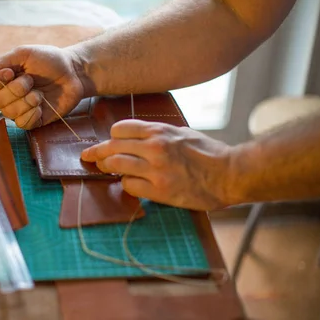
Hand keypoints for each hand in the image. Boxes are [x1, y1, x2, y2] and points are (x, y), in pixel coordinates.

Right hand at [0, 45, 88, 129]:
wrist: (74, 72)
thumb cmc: (48, 60)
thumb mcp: (24, 54)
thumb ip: (0, 62)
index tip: (8, 72)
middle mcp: (4, 96)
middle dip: (15, 89)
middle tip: (30, 80)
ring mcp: (18, 110)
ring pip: (9, 113)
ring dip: (27, 100)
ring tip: (39, 91)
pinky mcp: (32, 121)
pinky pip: (22, 124)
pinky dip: (33, 113)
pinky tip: (42, 104)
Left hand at [80, 119, 234, 210]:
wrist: (229, 174)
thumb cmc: (207, 152)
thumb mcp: (181, 132)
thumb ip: (156, 134)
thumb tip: (133, 137)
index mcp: (159, 131)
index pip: (119, 129)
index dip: (111, 137)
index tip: (109, 143)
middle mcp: (154, 148)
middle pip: (111, 147)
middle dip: (97, 153)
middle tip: (89, 157)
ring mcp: (155, 170)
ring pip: (115, 166)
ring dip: (108, 169)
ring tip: (106, 171)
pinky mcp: (159, 190)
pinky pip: (129, 186)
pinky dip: (126, 185)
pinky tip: (132, 184)